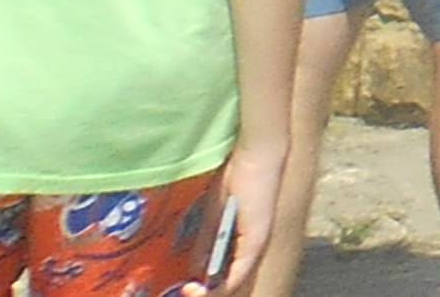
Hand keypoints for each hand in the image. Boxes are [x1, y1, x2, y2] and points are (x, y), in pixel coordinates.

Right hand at [192, 140, 287, 296]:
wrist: (255, 156)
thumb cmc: (235, 179)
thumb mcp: (212, 217)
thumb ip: (204, 243)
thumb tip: (190, 269)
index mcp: (240, 244)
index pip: (222, 276)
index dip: (202, 287)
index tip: (183, 289)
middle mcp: (251, 249)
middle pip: (226, 283)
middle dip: (203, 291)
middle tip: (183, 291)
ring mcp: (256, 246)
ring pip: (232, 283)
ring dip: (208, 292)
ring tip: (187, 292)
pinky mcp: (257, 240)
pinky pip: (239, 274)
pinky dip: (220, 286)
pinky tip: (201, 288)